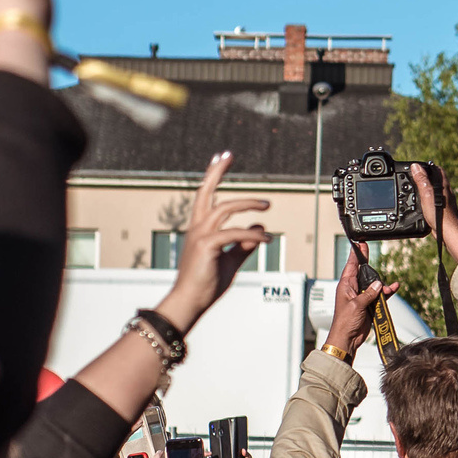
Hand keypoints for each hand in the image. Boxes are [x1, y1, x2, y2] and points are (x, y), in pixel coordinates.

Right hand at [150, 155, 272, 335]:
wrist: (190, 302)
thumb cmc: (206, 283)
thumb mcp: (231, 260)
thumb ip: (245, 244)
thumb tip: (260, 227)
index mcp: (200, 229)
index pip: (206, 196)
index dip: (213, 176)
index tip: (221, 157)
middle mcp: (197, 228)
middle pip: (206, 192)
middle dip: (216, 172)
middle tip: (227, 154)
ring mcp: (200, 236)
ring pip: (224, 209)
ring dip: (247, 204)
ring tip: (266, 205)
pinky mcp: (206, 247)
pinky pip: (234, 234)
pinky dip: (252, 234)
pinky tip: (266, 238)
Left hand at [325, 250, 396, 361]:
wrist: (347, 338)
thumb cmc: (344, 322)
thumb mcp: (356, 305)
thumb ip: (368, 293)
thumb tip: (378, 284)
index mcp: (345, 286)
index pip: (351, 266)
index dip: (355, 255)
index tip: (359, 244)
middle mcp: (352, 289)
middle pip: (364, 273)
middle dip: (371, 268)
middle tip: (371, 253)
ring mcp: (361, 297)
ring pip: (373, 285)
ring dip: (381, 284)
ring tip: (389, 286)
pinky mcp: (368, 305)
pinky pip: (379, 295)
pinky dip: (386, 292)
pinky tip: (394, 288)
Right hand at [407, 164, 457, 262]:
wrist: (448, 232)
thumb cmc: (440, 215)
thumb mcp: (427, 195)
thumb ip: (422, 180)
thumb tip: (416, 166)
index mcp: (444, 186)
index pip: (438, 169)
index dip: (428, 166)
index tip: (418, 167)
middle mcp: (446, 192)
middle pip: (436, 180)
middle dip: (426, 177)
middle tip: (415, 178)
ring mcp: (446, 202)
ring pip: (436, 191)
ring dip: (427, 189)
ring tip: (415, 190)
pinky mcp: (443, 211)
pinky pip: (435, 201)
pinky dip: (428, 200)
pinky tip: (422, 204)